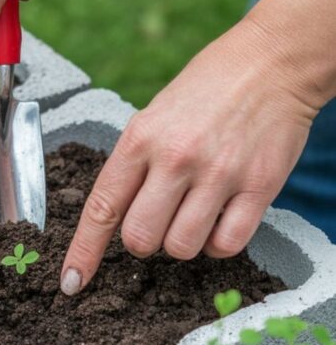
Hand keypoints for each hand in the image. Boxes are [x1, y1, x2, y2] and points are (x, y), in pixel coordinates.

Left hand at [60, 15, 318, 294]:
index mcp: (140, 139)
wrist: (271, 62)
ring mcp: (219, 174)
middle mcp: (176, 158)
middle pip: (140, 239)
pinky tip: (221, 218)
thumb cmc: (206, 90)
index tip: (72, 283)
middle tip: (160, 217)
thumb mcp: (154, 116)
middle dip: (144, 241)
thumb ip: (135, 165)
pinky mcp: (259, 187)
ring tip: (195, 211)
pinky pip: (227, 245)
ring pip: (181, 248)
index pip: (102, 208)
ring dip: (183, 242)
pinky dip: (219, 244)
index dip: (83, 252)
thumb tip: (116, 219)